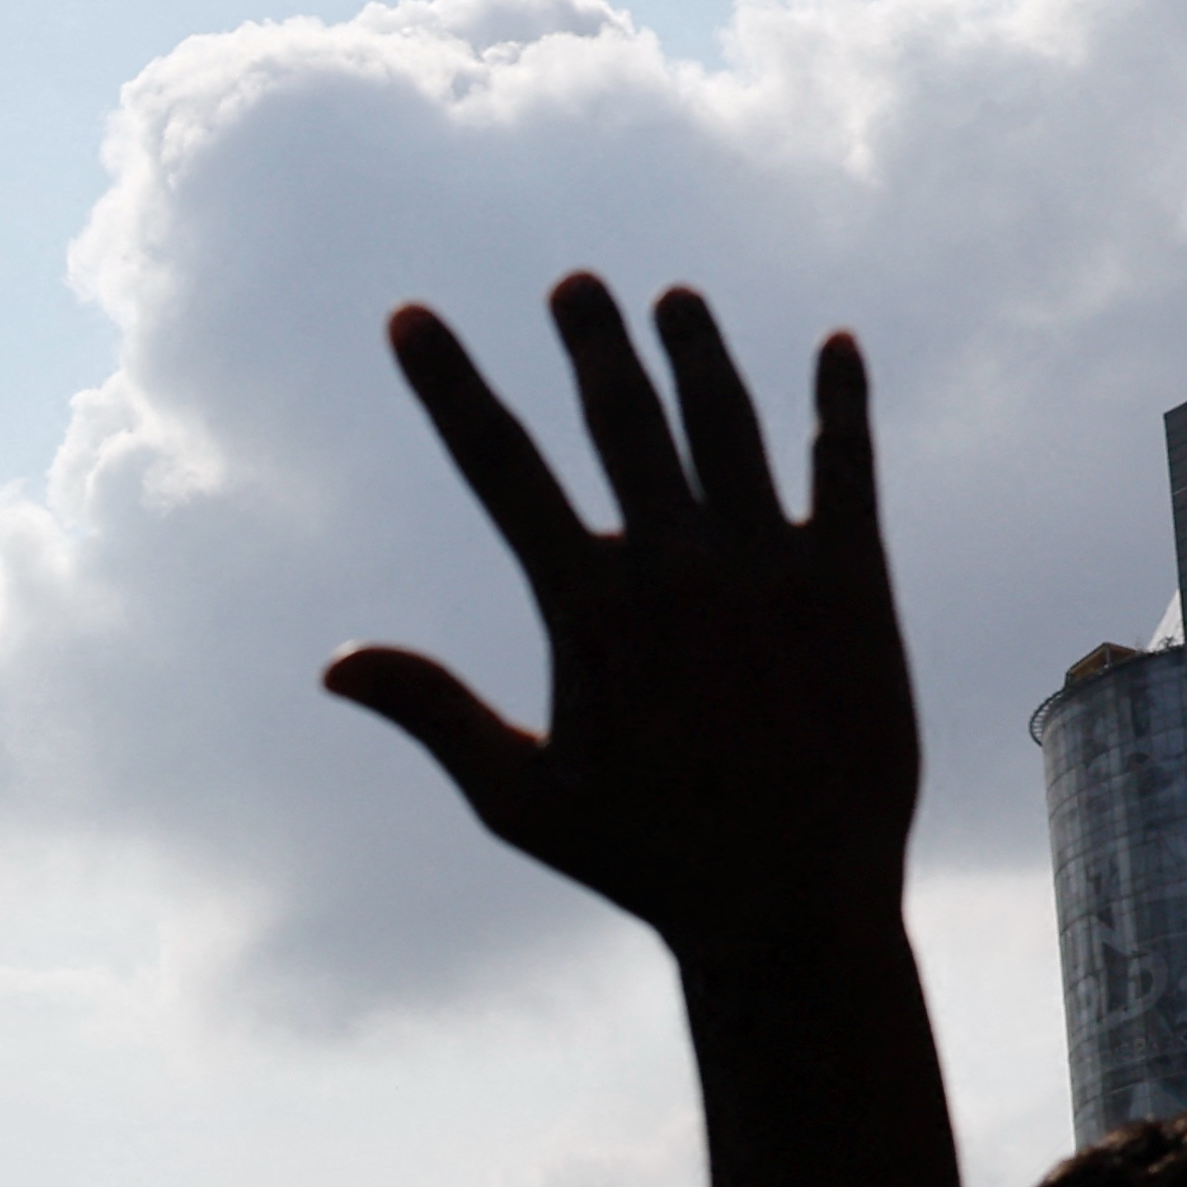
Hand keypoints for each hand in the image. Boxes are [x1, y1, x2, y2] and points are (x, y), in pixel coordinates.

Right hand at [326, 279, 907, 969]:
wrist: (795, 900)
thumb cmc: (643, 859)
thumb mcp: (517, 799)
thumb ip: (431, 713)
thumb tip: (333, 664)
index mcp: (588, 607)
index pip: (498, 465)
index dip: (447, 384)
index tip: (411, 319)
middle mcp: (679, 563)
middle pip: (622, 416)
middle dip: (589, 340)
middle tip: (572, 285)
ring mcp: (773, 563)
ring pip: (728, 423)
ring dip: (698, 352)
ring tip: (673, 301)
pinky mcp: (854, 581)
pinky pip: (847, 465)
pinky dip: (839, 401)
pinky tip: (835, 348)